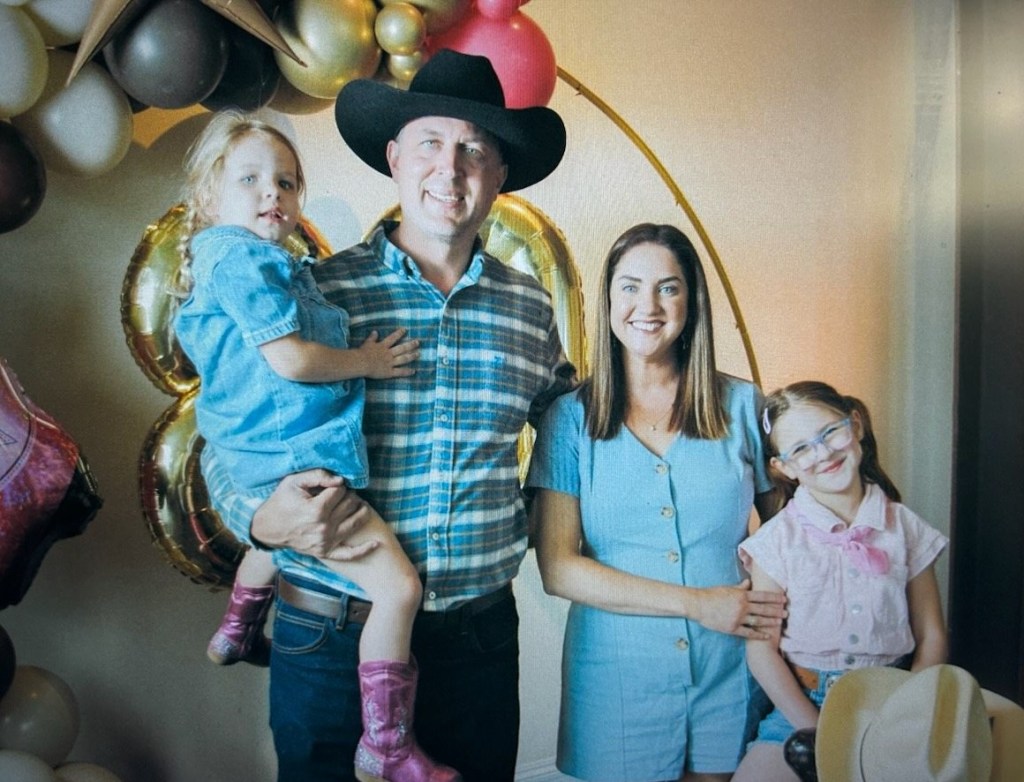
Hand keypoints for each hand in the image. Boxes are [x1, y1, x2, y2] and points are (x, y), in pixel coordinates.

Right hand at [251, 470, 376, 560]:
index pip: (340, 491)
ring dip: (361, 510)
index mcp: (316, 510)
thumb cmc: (281, 501)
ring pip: (356, 523)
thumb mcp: (293, 482)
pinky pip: (349, 554)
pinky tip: (377, 543)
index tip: (331, 485)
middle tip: (340, 494)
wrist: (267, 528)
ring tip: (356, 504)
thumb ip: (317, 475)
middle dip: (349, 495)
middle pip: (350, 505)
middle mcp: (323, 527)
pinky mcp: (326, 552)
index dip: (338, 485)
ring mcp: (326, 542)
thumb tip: (340, 480)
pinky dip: (364, 549)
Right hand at [357, 328, 418, 378]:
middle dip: (411, 345)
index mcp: (383, 346)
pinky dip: (407, 371)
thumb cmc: (362, 353)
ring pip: (403, 359)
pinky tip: (414, 371)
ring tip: (418, 354)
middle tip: (418, 342)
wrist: (361, 363)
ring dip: (412, 356)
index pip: (393, 338)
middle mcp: (389, 354)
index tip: (405, 329)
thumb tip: (375, 331)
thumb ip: (372, 338)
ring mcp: (390, 363)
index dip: (399, 333)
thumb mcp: (367, 343)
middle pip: (402, 348)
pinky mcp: (389, 372)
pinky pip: (400, 372)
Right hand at [695, 578, 786, 638]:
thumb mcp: (727, 588)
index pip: (762, 596)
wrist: (698, 605)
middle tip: (786, 613)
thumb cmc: (712, 594)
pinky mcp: (732, 628)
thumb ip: (740, 587)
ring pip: (758, 621)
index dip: (774, 598)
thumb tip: (749, 582)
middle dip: (776, 611)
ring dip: (770, 622)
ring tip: (779, 623)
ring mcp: (738, 618)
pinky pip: (748, 632)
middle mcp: (742, 606)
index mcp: (741, 595)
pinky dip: (759, 635)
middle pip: (763, 609)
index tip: (784, 599)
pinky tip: (767, 636)